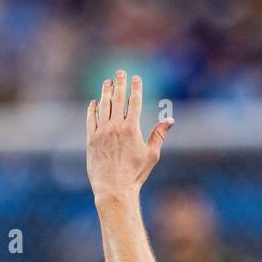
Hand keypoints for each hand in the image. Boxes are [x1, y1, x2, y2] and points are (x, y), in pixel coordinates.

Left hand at [86, 70, 173, 200]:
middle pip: (117, 99)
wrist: (114, 188)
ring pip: (103, 106)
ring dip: (105, 92)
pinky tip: (94, 102)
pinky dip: (92, 109)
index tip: (136, 78)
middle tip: (120, 72)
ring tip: (107, 82)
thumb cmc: (135, 173)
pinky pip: (91, 119)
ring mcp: (101, 132)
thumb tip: (170, 120)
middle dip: (119, 83)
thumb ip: (160, 135)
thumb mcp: (151, 154)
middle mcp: (115, 127)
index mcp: (131, 128)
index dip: (135, 88)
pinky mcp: (91, 139)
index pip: (133, 101)